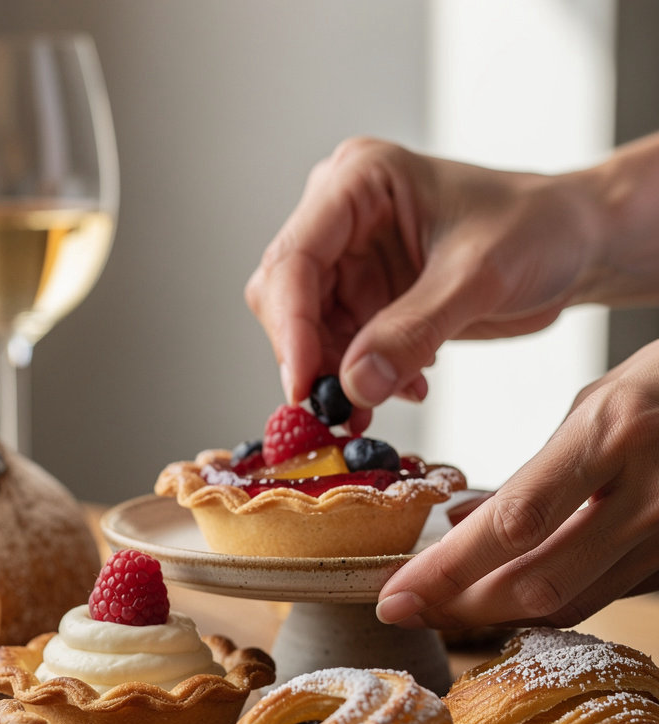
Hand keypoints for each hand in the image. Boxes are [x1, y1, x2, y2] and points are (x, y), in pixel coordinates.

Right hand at [245, 137, 601, 422]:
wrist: (575, 245)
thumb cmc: (538, 228)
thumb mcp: (478, 277)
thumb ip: (412, 330)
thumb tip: (353, 387)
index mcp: (357, 180)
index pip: (293, 258)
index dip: (290, 326)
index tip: (303, 386)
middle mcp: (340, 217)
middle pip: (285, 297)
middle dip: (310, 355)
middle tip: (341, 406)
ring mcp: (349, 259)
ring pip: (307, 331)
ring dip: (337, 376)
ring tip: (388, 397)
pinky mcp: (364, 297)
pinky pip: (338, 348)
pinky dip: (361, 378)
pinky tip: (404, 387)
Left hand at [376, 339, 658, 628]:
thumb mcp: (596, 402)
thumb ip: (534, 470)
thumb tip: (463, 524)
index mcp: (613, 435)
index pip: (513, 526)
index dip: (446, 572)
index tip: (393, 596)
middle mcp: (649, 494)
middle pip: (537, 583)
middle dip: (460, 606)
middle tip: (409, 610)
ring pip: (571, 602)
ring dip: (497, 612)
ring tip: (444, 605)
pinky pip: (605, 596)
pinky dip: (548, 601)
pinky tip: (506, 592)